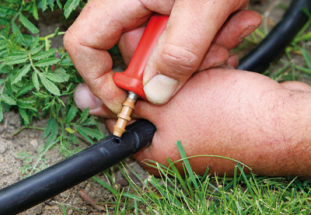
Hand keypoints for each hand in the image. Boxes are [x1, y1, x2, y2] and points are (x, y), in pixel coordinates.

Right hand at [64, 0, 261, 114]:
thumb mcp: (206, 5)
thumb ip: (179, 52)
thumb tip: (155, 94)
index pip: (85, 45)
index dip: (99, 82)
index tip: (125, 105)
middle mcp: (127, 5)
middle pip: (131, 56)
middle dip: (171, 69)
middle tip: (214, 56)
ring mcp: (147, 8)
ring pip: (159, 53)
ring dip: (196, 55)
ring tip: (229, 32)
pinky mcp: (166, 12)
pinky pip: (175, 42)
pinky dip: (203, 44)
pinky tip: (228, 27)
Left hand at [104, 68, 310, 176]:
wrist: (286, 123)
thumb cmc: (231, 118)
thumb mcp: (170, 106)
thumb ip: (130, 105)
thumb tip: (89, 104)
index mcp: (154, 151)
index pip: (122, 115)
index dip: (127, 86)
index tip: (138, 62)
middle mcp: (172, 144)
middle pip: (153, 98)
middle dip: (165, 75)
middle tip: (183, 64)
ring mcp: (194, 130)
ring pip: (178, 89)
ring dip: (191, 72)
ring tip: (213, 68)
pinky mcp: (213, 116)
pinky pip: (199, 90)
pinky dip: (207, 76)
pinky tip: (222, 69)